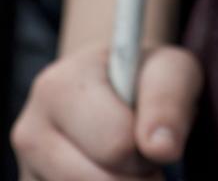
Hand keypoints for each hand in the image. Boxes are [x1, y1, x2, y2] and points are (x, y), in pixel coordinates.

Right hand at [11, 44, 201, 180]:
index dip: (149, 149)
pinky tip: (109, 176)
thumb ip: (168, 99)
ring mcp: (25, 172)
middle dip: (137, 179)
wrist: (111, 90)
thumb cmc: (141, 80)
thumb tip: (162, 148)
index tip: (153, 136)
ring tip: (127, 168)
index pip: (116, 143)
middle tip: (147, 160)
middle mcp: (30, 132)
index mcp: (58, 87)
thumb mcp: (167, 70)